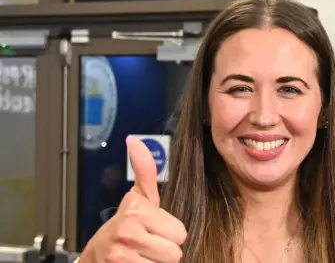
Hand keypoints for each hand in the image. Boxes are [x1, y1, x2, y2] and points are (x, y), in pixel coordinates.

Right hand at [80, 136, 186, 262]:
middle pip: (175, 253)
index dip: (171, 233)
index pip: (181, 233)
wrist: (96, 256)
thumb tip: (134, 140)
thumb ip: (145, 169)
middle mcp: (128, 232)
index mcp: (137, 211)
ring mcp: (122, 256)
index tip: (154, 229)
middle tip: (149, 245)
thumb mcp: (138, 197)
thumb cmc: (124, 224)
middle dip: (165, 252)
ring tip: (143, 256)